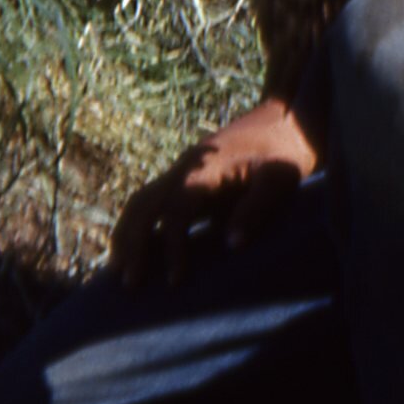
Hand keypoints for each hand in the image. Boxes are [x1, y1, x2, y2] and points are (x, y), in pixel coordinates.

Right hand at [109, 97, 318, 286]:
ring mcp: (182, 170)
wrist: (283, 119)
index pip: (177, 212)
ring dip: (127, 233)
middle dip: (133, 243)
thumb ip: (255, 209)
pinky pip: (151, 200)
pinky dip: (137, 224)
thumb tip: (231, 245)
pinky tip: (135, 249)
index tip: (175, 281)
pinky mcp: (185, 176)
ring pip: (141, 200)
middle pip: (144, 204)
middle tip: (129, 284)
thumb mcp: (279, 179)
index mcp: (206, 169)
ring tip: (118, 272)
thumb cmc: (285, 151)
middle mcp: (186, 168)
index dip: (173, 247)